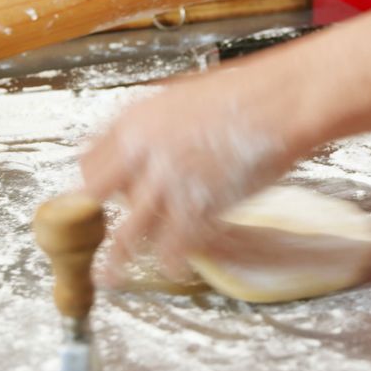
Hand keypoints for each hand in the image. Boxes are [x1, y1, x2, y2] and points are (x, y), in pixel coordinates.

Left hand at [80, 69, 311, 284]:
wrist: (280, 101)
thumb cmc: (245, 92)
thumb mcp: (183, 97)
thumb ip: (158, 126)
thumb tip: (151, 145)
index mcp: (135, 121)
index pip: (90, 161)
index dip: (95, 184)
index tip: (100, 196)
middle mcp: (141, 152)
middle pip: (94, 197)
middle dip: (91, 219)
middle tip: (93, 236)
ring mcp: (167, 182)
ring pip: (127, 232)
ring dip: (117, 259)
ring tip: (111, 277)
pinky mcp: (197, 206)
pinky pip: (173, 245)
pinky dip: (173, 261)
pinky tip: (175, 268)